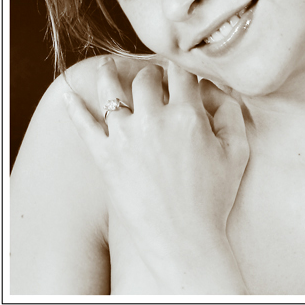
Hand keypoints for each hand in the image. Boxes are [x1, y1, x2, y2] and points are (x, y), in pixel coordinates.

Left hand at [64, 57, 248, 292]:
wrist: (184, 239)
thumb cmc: (213, 197)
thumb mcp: (237, 152)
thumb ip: (230, 112)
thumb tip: (215, 88)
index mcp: (186, 115)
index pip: (180, 74)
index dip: (180, 69)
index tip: (178, 72)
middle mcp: (153, 119)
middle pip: (146, 79)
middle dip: (151, 74)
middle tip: (153, 78)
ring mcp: (125, 137)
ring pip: (111, 91)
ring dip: (110, 73)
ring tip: (108, 65)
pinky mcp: (105, 156)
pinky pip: (84, 125)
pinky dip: (73, 106)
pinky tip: (67, 92)